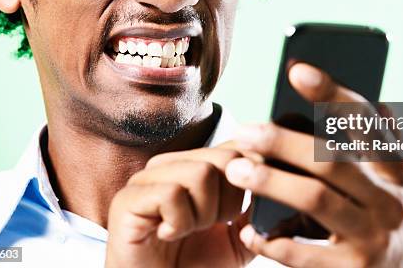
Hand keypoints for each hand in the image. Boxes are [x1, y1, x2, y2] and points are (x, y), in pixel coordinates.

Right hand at [105, 143, 253, 267]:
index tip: (245, 209)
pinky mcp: (128, 198)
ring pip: (201, 173)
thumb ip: (256, 207)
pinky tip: (168, 234)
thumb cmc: (195, 264)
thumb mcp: (238, 235)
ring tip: (188, 231)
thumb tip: (273, 178)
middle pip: (226, 158)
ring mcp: (148, 178)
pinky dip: (179, 223)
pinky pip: (171, 194)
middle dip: (230, 203)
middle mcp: (172, 164)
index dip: (251, 176)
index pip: (237, 146)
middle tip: (211, 226)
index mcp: (196, 165)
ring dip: (203, 215)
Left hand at [224, 62, 402, 267]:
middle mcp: (389, 201)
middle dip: (283, 141)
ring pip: (316, 199)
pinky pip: (304, 254)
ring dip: (271, 181)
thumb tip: (381, 103)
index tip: (296, 69)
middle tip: (245, 131)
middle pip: (332, 160)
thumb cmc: (392, 224)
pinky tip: (249, 230)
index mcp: (397, 172)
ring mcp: (373, 238)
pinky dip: (272, 241)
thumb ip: (388, 147)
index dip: (332, 93)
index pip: (366, 123)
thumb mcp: (402, 186)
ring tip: (236, 169)